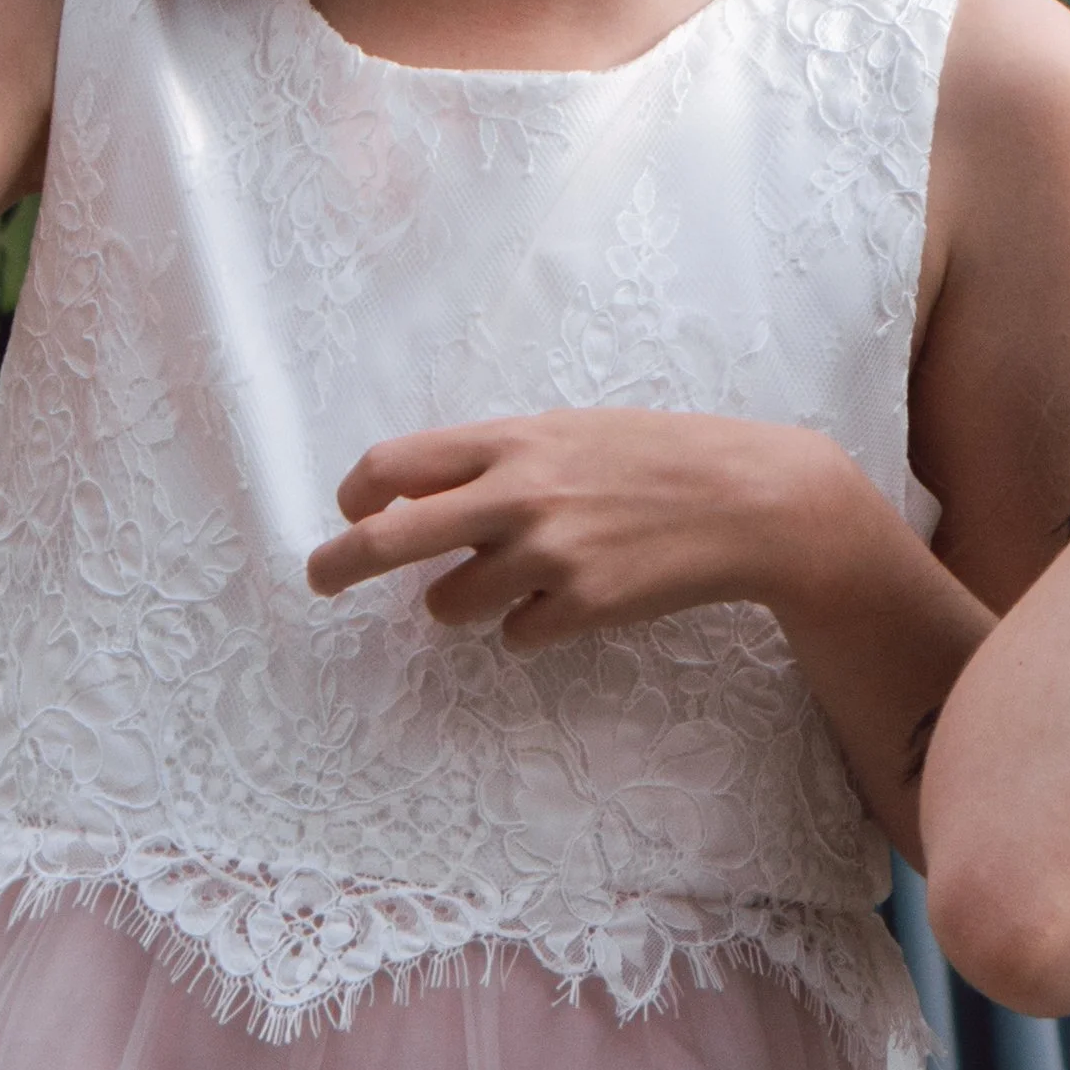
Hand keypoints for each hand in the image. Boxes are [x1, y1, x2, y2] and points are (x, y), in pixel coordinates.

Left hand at [308, 409, 845, 649]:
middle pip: (391, 540)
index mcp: (512, 441)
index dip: (359, 495)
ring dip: (463, 602)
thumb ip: (500, 461)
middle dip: (340, 564)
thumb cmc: (659, 457)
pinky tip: (577, 598)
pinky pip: (514, 637)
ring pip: (449, 605)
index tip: (354, 513)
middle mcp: (518, 496)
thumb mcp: (572, 432)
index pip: (393, 466)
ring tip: (515, 581)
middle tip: (320, 579)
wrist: (749, 500)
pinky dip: (531, 625)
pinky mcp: (582, 607)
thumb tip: (422, 499)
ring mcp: (548, 555)